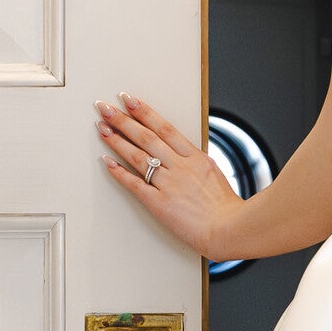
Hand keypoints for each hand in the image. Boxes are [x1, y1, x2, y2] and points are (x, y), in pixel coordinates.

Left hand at [96, 94, 242, 260]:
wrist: (229, 229)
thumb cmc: (224, 207)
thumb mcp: (214, 173)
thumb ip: (194, 162)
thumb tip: (180, 153)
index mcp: (195, 157)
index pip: (164, 127)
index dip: (144, 112)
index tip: (129, 100)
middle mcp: (180, 167)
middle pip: (146, 137)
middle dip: (123, 120)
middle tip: (105, 108)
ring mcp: (169, 184)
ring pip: (137, 156)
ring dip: (117, 140)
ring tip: (102, 128)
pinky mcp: (159, 204)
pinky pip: (135, 184)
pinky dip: (119, 172)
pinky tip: (107, 161)